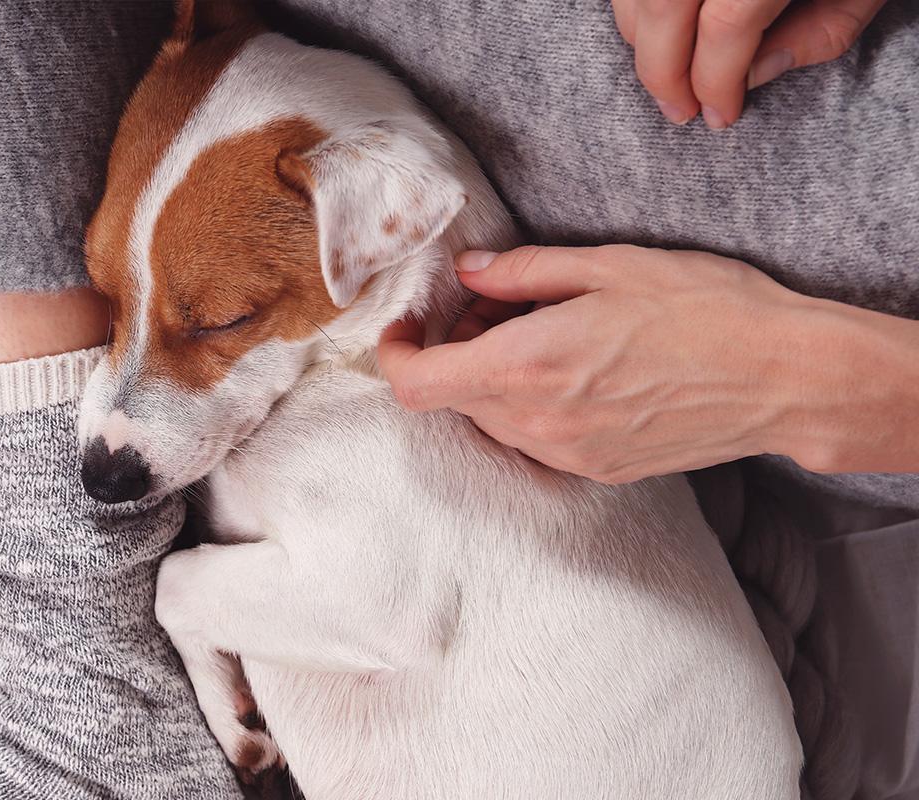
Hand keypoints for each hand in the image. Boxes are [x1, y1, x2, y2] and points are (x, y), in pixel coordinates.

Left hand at [377, 245, 918, 483]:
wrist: (788, 379)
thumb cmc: (709, 309)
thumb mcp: (611, 265)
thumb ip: (525, 272)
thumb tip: (469, 273)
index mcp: (529, 365)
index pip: (417, 384)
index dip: (394, 356)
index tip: (405, 327)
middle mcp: (539, 420)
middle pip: (455, 395)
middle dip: (459, 347)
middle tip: (502, 301)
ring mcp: (568, 453)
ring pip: (492, 418)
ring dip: (495, 376)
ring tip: (549, 327)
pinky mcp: (598, 470)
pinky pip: (534, 437)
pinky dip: (532, 401)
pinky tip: (579, 365)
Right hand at [610, 0, 889, 129]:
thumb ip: (816, 35)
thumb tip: (749, 76)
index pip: (724, 28)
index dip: (714, 81)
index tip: (718, 114)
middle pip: (664, 8)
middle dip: (661, 71)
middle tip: (677, 109)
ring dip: (639, 36)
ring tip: (663, 71)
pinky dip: (634, 1)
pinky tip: (656, 24)